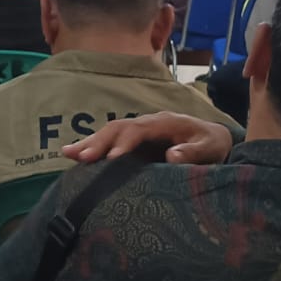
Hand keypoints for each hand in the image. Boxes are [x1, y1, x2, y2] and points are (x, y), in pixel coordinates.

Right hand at [61, 113, 233, 166]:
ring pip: (110, 132)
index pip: (140, 129)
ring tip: (68, 154)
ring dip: (89, 143)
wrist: (212, 138)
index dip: (125, 142)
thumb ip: (194, 151)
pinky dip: (91, 146)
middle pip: (119, 128)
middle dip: (100, 141)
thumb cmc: (211, 143)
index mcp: (165, 122)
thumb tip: (171, 155)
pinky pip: (109, 141)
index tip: (111, 159)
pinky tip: (72, 154)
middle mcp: (147, 123)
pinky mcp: (133, 142)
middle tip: (83, 157)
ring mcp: (138, 131)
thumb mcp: (210, 148)